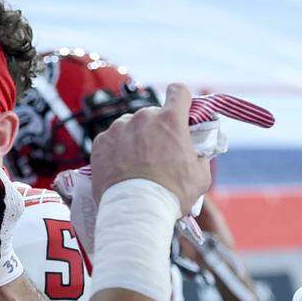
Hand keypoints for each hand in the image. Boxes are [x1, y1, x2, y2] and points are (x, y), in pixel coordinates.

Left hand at [89, 82, 210, 214]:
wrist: (136, 210)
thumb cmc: (171, 193)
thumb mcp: (201, 174)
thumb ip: (200, 154)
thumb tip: (198, 150)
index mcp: (170, 120)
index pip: (178, 91)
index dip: (180, 99)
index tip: (179, 110)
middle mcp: (142, 118)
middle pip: (152, 114)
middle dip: (156, 128)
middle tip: (158, 151)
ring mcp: (118, 128)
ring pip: (129, 125)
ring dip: (134, 137)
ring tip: (136, 163)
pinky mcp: (100, 142)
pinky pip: (111, 139)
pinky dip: (115, 149)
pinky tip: (121, 167)